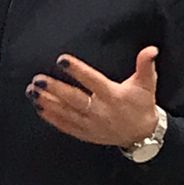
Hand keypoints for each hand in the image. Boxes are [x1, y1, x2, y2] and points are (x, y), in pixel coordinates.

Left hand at [27, 48, 159, 146]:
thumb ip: (146, 65)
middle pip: (74, 99)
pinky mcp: (85, 133)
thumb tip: (151, 50)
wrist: (143, 135)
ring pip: (65, 113)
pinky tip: (38, 107)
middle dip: (54, 89)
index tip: (62, 60)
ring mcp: (91, 124)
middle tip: (38, 80)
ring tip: (32, 91)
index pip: (92, 81)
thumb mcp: (147, 84)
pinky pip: (65, 125)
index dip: (77, 70)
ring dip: (47, 102)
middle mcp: (100, 111)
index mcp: (113, 96)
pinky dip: (50, 117)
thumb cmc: (142, 104)